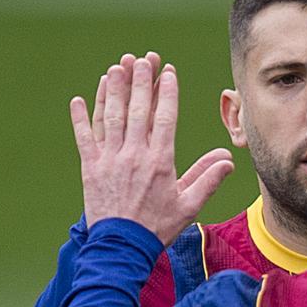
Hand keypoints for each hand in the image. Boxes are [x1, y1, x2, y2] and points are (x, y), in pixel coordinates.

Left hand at [68, 57, 234, 244]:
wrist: (121, 248)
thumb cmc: (156, 228)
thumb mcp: (188, 206)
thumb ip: (207, 179)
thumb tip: (227, 160)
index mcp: (160, 161)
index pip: (164, 117)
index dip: (166, 91)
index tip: (167, 72)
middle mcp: (133, 155)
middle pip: (137, 109)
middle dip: (141, 80)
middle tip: (143, 58)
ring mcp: (109, 159)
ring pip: (111, 117)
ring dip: (114, 90)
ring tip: (117, 68)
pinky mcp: (90, 168)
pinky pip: (83, 137)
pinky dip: (80, 118)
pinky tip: (79, 99)